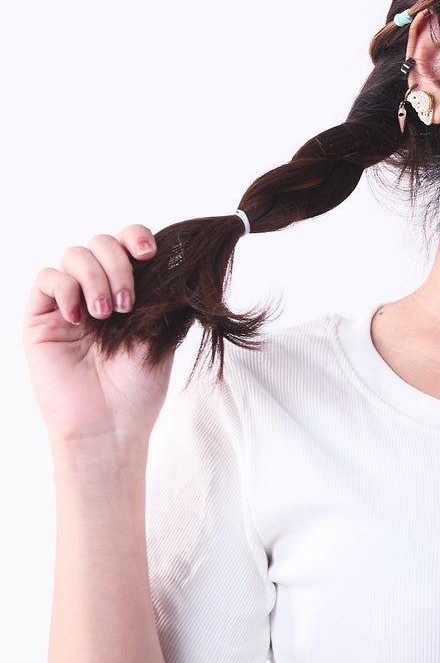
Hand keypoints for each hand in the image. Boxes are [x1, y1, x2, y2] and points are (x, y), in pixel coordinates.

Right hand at [23, 225, 174, 448]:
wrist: (110, 425)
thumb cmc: (138, 388)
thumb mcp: (162, 333)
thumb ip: (164, 294)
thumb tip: (175, 258)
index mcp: (127, 291)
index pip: (126, 244)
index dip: (135, 237)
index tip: (150, 254)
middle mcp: (96, 291)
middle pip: (99, 243)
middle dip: (117, 264)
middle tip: (127, 303)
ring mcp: (67, 303)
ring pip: (73, 254)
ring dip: (95, 277)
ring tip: (105, 315)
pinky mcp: (40, 318)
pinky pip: (46, 279)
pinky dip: (65, 289)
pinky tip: (80, 318)